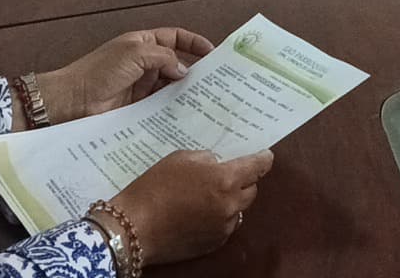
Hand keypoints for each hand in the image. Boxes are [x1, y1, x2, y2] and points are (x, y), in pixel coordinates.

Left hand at [40, 27, 212, 121]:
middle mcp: (145, 63)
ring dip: (184, 92)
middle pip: (176, 63)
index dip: (194, 43)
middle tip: (215, 81)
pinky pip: (161, 105)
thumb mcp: (134, 53)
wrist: (73, 102)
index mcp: (143, 43)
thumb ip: (163, 57)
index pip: (175, 38)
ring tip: (206, 100)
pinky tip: (186, 113)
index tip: (213, 53)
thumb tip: (183, 69)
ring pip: (170, 86)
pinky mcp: (139, 107)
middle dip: (194, 70)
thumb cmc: (100, 70)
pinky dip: (173, 108)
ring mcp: (142, 86)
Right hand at [106, 149, 273, 263]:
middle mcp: (230, 205)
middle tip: (228, 175)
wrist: (134, 227)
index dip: (263, 159)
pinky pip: (225, 226)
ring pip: (238, 210)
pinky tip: (200, 213)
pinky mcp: (213, 244)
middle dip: (244, 181)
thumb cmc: (155, 187)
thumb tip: (217, 164)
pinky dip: (219, 218)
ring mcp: (223, 228)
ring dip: (231, 201)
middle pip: (252, 190)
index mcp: (225, 180)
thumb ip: (206, 159)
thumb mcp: (180, 158)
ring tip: (210, 195)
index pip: (257, 167)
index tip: (265, 156)